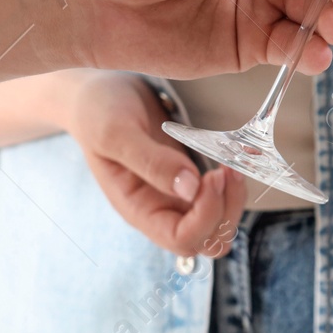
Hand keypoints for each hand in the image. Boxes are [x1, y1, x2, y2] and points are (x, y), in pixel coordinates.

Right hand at [58, 71, 245, 257]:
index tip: (212, 176)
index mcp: (139, 209)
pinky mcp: (192, 177)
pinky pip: (222, 197)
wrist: (100, 93)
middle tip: (227, 168)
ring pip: (221, 223)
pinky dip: (233, 185)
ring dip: (234, 199)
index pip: (181, 238)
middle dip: (226, 209)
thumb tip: (190, 188)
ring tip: (231, 163)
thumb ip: (151, 162)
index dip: (205, 215)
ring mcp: (178, 195)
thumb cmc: (98, 113)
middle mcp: (161, 209)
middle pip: (208, 239)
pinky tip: (232, 158)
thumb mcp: (116, 132)